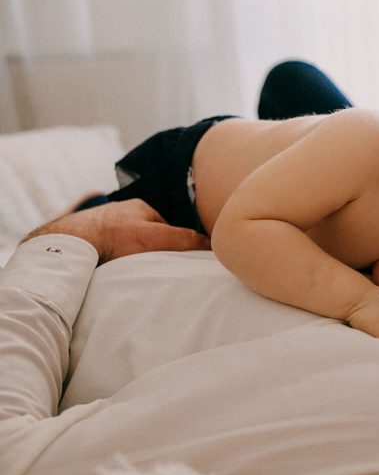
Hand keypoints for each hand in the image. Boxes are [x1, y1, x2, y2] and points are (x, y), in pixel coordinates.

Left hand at [23, 199, 209, 263]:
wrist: (72, 243)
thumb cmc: (115, 236)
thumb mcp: (158, 238)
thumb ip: (185, 239)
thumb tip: (211, 242)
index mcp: (139, 206)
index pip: (166, 225)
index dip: (173, 242)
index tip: (174, 258)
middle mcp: (120, 211)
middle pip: (145, 233)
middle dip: (151, 247)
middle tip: (153, 264)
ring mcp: (102, 223)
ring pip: (126, 241)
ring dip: (130, 253)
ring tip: (131, 268)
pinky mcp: (88, 237)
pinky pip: (107, 247)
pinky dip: (112, 256)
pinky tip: (111, 267)